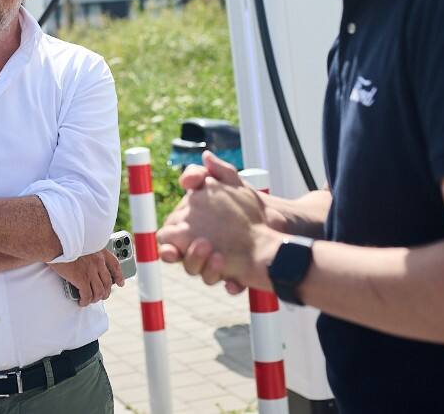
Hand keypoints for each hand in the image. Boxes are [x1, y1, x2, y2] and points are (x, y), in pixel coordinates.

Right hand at [49, 247, 123, 305]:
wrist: (54, 241)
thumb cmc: (63, 240)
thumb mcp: (81, 242)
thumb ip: (87, 251)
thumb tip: (85, 263)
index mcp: (99, 250)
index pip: (115, 264)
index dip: (118, 276)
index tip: (120, 283)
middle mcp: (98, 260)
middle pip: (108, 282)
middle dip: (105, 292)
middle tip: (102, 296)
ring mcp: (91, 270)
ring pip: (99, 291)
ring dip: (96, 299)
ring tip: (90, 301)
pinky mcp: (82, 279)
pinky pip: (87, 295)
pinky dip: (85, 301)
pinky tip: (81, 302)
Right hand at [156, 152, 273, 287]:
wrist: (276, 218)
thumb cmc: (244, 200)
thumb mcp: (229, 182)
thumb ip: (212, 171)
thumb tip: (204, 157)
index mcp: (190, 230)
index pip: (170, 242)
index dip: (168, 247)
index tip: (170, 248)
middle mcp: (201, 250)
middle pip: (186, 262)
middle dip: (190, 257)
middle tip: (204, 244)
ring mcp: (220, 264)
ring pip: (205, 276)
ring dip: (208, 270)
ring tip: (219, 256)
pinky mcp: (238, 275)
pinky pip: (231, 286)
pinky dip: (232, 285)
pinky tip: (235, 281)